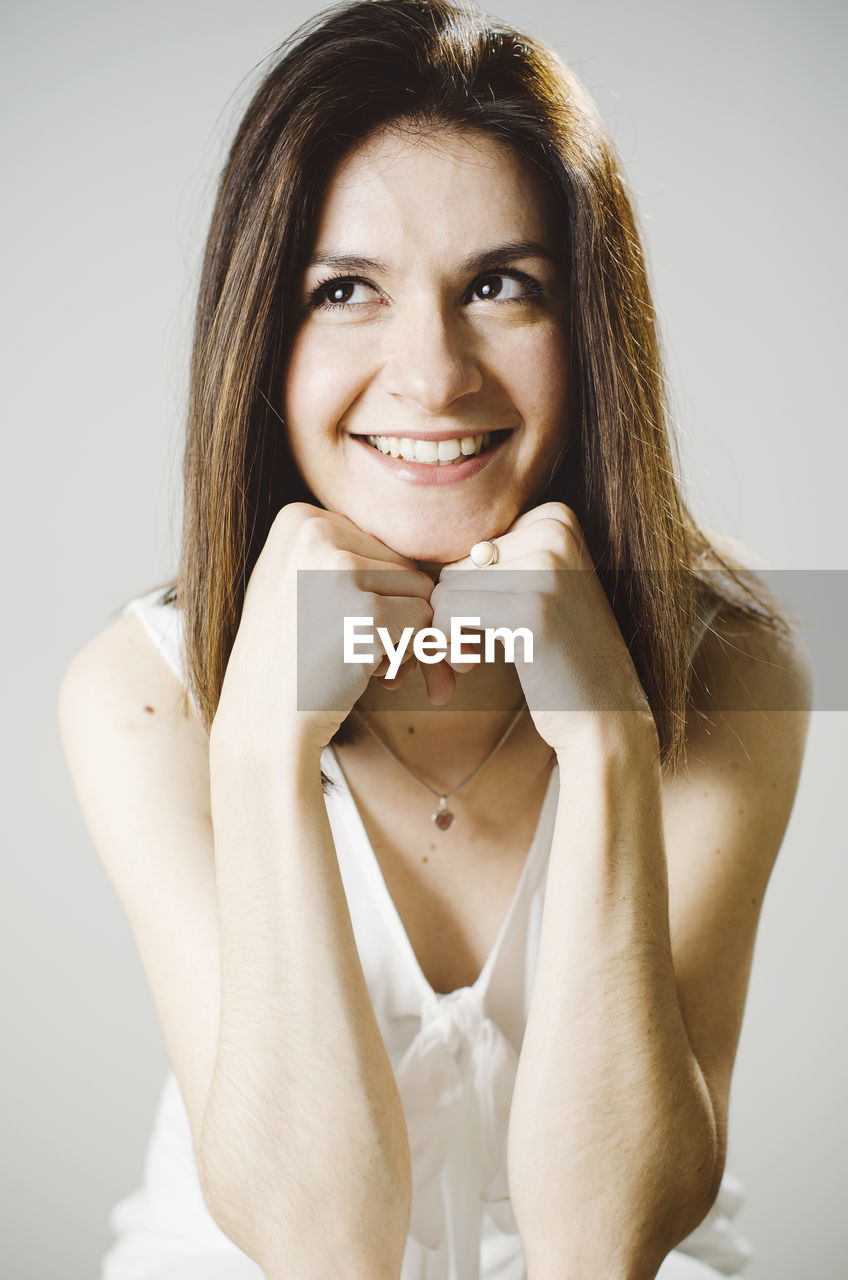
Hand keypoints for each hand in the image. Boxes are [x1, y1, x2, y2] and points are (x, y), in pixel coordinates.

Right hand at [211, 503, 435, 757]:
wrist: (261, 721)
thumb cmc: (290, 658)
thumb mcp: (302, 583)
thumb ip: (352, 557)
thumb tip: (457, 553)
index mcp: (300, 517)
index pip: (380, 546)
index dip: (377, 593)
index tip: (346, 624)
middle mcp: (316, 530)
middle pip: (404, 565)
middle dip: (396, 616)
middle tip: (358, 650)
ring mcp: (339, 569)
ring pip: (421, 592)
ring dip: (405, 636)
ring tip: (358, 659)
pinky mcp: (365, 611)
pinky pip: (426, 621)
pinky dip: (410, 653)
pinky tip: (368, 671)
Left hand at [429, 502, 654, 753]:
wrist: (606, 711)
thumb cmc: (559, 653)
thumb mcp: (539, 586)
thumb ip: (496, 558)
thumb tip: (431, 548)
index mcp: (556, 517)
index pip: (468, 545)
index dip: (465, 589)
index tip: (484, 622)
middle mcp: (555, 531)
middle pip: (454, 565)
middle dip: (454, 612)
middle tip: (472, 646)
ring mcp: (547, 567)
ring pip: (445, 589)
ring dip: (446, 631)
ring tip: (472, 655)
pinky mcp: (531, 608)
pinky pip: (448, 611)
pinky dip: (444, 643)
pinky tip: (468, 662)